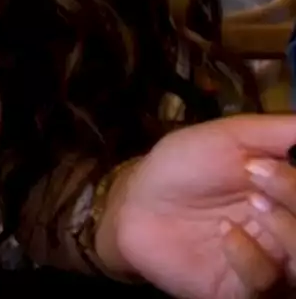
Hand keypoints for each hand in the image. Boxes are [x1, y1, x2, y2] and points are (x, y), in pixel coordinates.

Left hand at [100, 114, 295, 298]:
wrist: (134, 201)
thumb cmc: (184, 166)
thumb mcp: (233, 137)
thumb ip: (282, 132)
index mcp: (292, 200)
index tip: (276, 159)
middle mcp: (288, 236)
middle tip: (259, 174)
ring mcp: (269, 266)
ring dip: (289, 231)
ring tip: (255, 203)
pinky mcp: (240, 290)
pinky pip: (265, 286)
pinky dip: (253, 258)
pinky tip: (227, 232)